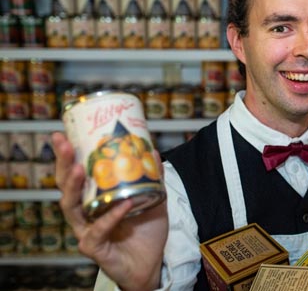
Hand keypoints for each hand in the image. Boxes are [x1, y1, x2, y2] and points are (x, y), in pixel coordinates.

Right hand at [52, 132, 168, 290]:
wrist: (152, 263)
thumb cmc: (146, 233)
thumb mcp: (153, 200)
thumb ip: (153, 178)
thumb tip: (153, 150)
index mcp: (93, 200)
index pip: (75, 175)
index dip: (67, 156)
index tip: (63, 134)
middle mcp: (84, 214)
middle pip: (65, 187)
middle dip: (63, 164)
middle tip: (63, 143)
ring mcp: (86, 231)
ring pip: (71, 207)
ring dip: (75, 186)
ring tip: (80, 168)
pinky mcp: (94, 247)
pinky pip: (99, 229)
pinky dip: (112, 215)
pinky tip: (125, 203)